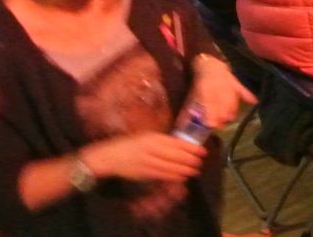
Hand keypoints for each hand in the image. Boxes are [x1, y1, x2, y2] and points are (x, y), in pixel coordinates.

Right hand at [83, 132, 206, 182]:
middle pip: (175, 156)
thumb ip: (162, 141)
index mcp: (153, 138)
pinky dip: (173, 176)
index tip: (202, 150)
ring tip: (195, 171)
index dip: (191, 148)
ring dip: (184, 169)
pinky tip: (181, 177)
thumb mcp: (147, 136)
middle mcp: (151, 149)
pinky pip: (161, 175)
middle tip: (201, 162)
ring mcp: (147, 162)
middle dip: (190, 160)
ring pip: (170, 167)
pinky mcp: (143, 173)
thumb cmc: (130, 144)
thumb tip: (181, 145)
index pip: (177, 143)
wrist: (110, 156)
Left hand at [187, 55, 255, 128]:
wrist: (208, 64)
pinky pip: (243, 89)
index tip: (211, 125)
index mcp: (204, 89)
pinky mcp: (235, 81)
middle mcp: (217, 87)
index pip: (209, 104)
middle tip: (221, 125)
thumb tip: (181, 126)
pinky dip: (249, 95)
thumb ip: (188, 111)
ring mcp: (227, 84)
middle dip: (222, 116)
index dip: (211, 116)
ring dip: (232, 110)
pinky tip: (255, 102)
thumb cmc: (198, 83)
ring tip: (230, 118)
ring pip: (232, 99)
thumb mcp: (191, 95)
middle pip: (222, 105)